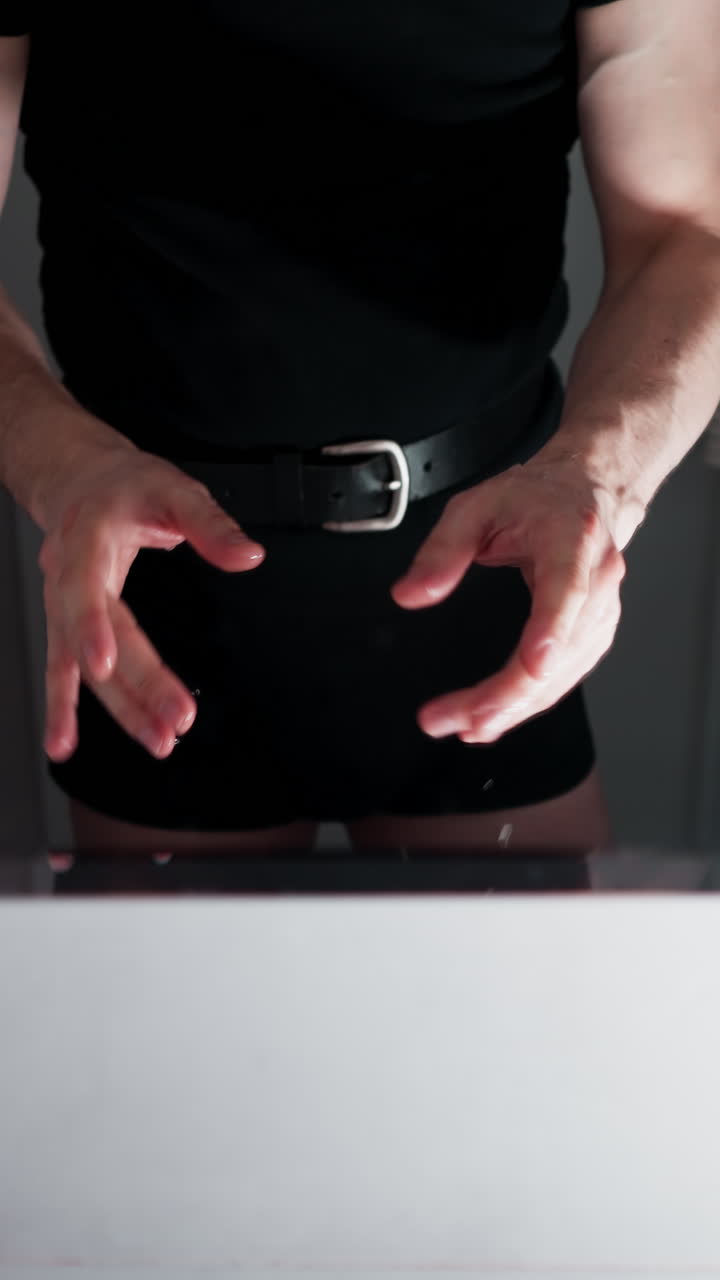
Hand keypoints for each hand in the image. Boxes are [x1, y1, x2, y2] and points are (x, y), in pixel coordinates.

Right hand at [38, 440, 264, 760]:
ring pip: (82, 663)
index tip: (107, 662)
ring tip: (154, 741)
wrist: (80, 478)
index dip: (91, 624)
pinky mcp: (67, 624)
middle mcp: (65, 573)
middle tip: (173, 721)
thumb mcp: (175, 487)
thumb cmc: (127, 484)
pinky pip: (63, 669)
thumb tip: (248, 556)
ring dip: (118, 706)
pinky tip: (65, 742)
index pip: (84, 583)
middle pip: (94, 636)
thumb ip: (211, 523)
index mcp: (86, 534)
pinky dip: (64, 708)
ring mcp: (62, 603)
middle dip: (132, 684)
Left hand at [390, 456, 631, 742]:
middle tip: (459, 719)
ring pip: (562, 675)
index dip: (551, 630)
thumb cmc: (536, 498)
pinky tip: (495, 719)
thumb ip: (441, 549)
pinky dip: (528, 703)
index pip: (568, 590)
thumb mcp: (476, 506)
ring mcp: (599, 612)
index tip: (534, 663)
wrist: (585, 492)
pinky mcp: (592, 634)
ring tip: (465, 727)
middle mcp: (596, 581)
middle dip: (509, 693)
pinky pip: (563, 678)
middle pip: (560, 651)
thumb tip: (411, 594)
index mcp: (572, 540)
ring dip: (514, 708)